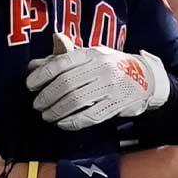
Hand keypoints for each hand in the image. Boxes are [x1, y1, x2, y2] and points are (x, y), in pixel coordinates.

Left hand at [26, 38, 169, 130]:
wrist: (148, 78)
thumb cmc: (112, 65)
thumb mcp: (91, 55)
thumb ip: (63, 59)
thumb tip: (33, 65)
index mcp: (92, 53)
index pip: (62, 63)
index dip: (42, 74)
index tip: (30, 85)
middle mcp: (102, 68)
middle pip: (67, 84)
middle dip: (47, 96)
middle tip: (37, 104)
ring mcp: (111, 87)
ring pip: (77, 101)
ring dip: (57, 111)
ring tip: (47, 115)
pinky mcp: (117, 105)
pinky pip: (91, 116)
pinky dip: (73, 122)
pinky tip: (63, 124)